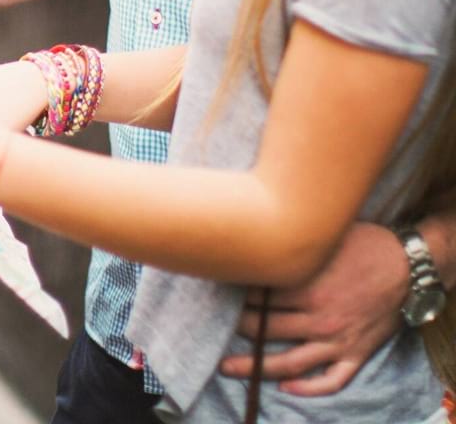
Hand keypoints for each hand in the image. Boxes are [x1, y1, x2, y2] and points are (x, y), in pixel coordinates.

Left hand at [220, 222, 406, 394]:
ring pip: (290, 362)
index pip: (260, 298)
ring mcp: (338, 340)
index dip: (236, 296)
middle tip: (215, 327)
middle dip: (238, 328)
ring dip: (257, 367)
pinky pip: (330, 380)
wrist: (406, 265)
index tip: (219, 292)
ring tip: (228, 368)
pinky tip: (287, 389)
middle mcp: (320, 318)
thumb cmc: (364, 243)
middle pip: (267, 329)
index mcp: (309, 287)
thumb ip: (296, 243)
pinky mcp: (355, 354)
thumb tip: (263, 234)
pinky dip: (309, 388)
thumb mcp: (326, 237)